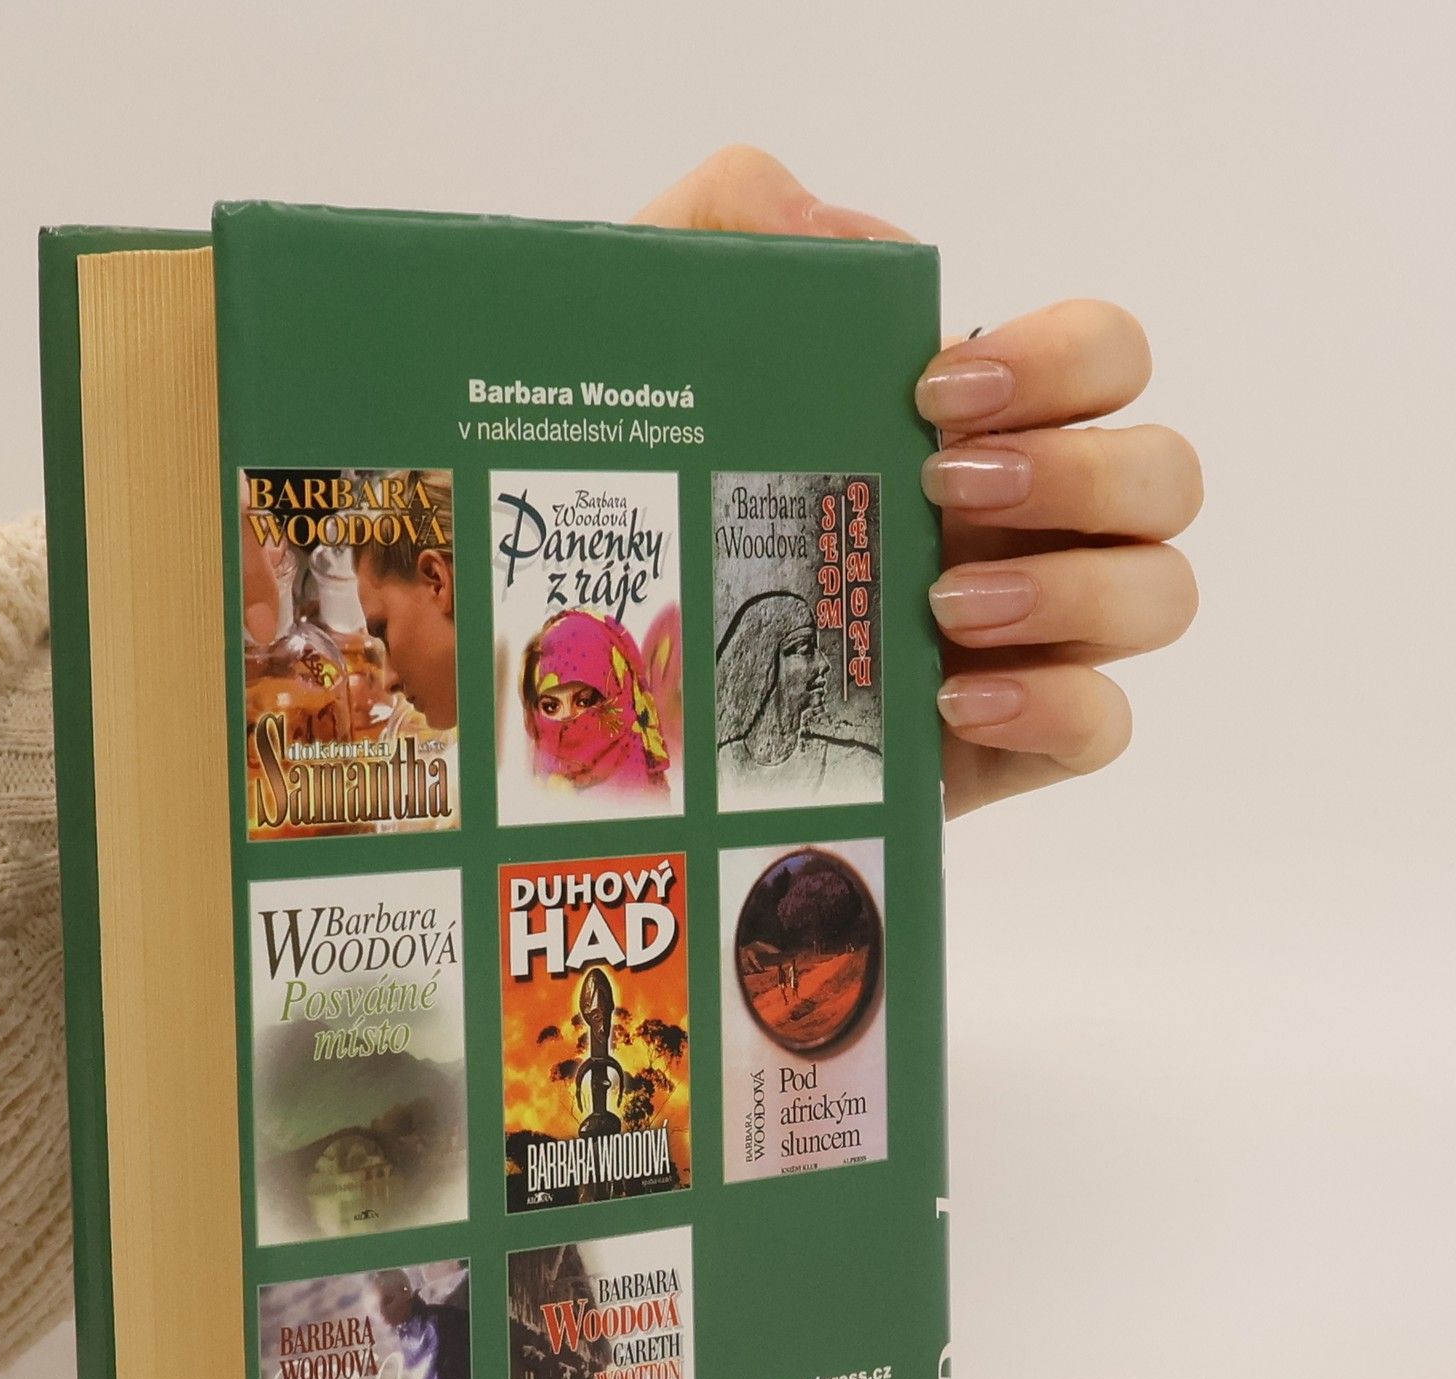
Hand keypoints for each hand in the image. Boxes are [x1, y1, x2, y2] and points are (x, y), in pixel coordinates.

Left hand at [636, 147, 1201, 817]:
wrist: (628, 677)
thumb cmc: (669, 503)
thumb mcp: (663, 346)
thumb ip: (729, 221)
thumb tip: (852, 238)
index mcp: (978, 428)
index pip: (1106, 358)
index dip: (1064, 360)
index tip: (935, 394)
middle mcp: (1029, 525)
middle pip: (1164, 475)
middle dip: (1078, 473)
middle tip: (943, 491)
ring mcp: (1030, 637)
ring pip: (1161, 595)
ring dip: (1075, 591)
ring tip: (940, 607)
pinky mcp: (1006, 743)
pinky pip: (1103, 725)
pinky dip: (1056, 708)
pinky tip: (956, 702)